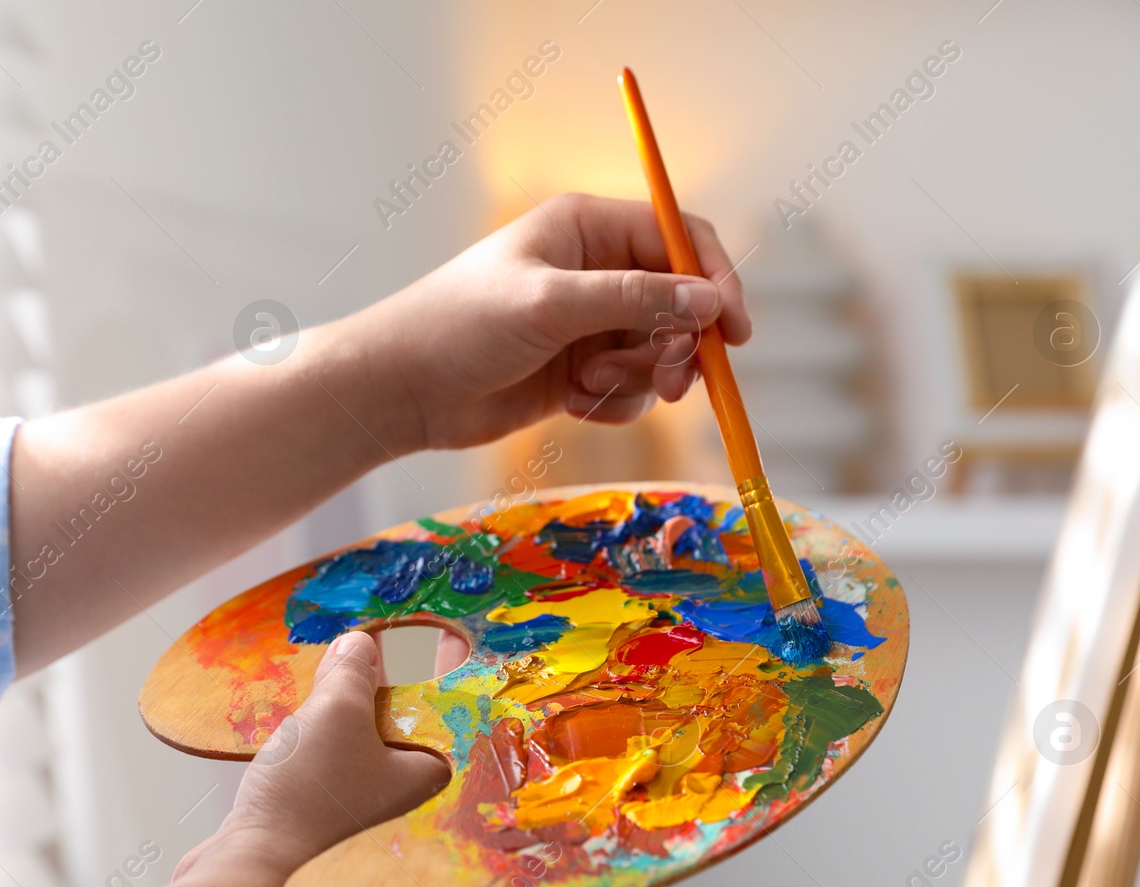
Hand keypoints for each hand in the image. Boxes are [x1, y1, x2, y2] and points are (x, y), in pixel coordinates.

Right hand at [176, 630, 448, 881]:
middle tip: (362, 653)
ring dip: (342, 720)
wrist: (253, 885)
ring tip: (324, 683)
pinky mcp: (329, 830)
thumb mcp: (334, 714)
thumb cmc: (309, 804)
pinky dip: (318, 752)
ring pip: (363, 751)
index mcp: (434, 774)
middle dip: (379, 691)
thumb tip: (361, 646)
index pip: (447, 707)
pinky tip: (296, 734)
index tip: (430, 638)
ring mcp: (370, 820)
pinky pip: (332, 774)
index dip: (436, 668)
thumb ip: (353, 671)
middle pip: (403, 727)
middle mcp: (412, 802)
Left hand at [340, 192, 751, 451]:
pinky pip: (631, 387)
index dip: (715, 280)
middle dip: (679, 344)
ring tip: (592, 386)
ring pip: (659, 350)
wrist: (403, 390)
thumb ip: (632, 301)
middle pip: (680, 301)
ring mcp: (589, 322)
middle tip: (673, 383)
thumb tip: (709, 301)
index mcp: (588, 227)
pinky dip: (615, 401)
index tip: (735, 331)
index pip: (679, 238)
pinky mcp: (580, 370)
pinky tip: (574, 405)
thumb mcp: (550, 306)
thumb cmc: (461, 326)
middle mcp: (595, 269)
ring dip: (641, 377)